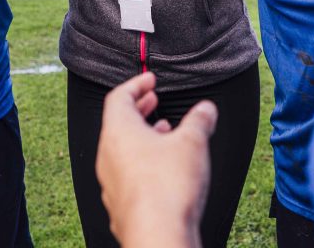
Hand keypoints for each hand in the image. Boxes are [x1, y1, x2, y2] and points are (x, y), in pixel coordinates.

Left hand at [97, 72, 214, 247]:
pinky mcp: (119, 202)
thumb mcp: (193, 143)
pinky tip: (164, 168)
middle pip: (118, 123)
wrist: (157, 234)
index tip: (149, 80)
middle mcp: (108, 154)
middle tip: (153, 100)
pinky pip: (127, 173)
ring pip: (122, 149)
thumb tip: (206, 109)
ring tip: (165, 132)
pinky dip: (143, 162)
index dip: (136, 84)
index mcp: (118, 132)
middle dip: (139, 109)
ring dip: (142, 136)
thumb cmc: (168, 187)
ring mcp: (110, 181)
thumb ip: (199, 121)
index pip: (118, 97)